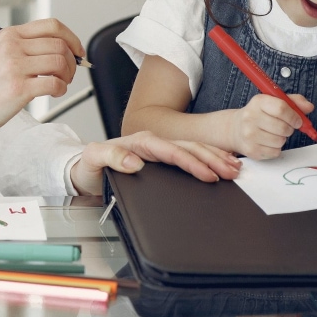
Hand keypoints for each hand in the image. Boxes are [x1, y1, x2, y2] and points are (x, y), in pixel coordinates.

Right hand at [0, 18, 84, 138]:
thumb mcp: (2, 54)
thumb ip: (27, 47)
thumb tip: (65, 50)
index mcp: (10, 35)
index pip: (52, 25)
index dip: (72, 38)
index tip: (78, 51)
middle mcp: (13, 46)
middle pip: (60, 45)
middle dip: (73, 61)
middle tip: (68, 74)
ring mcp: (15, 66)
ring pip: (60, 62)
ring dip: (68, 76)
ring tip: (60, 84)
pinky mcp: (18, 88)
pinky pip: (54, 83)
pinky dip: (61, 89)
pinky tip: (54, 92)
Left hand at [68, 131, 241, 195]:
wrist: (83, 173)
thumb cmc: (87, 167)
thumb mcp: (92, 158)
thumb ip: (110, 155)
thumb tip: (133, 161)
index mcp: (139, 143)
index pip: (170, 150)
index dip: (190, 161)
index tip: (207, 173)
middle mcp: (152, 145)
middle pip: (188, 148)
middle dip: (212, 159)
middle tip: (231, 171)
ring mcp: (158, 152)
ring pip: (192, 151)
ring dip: (214, 158)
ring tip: (233, 168)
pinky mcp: (162, 160)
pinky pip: (189, 157)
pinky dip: (208, 160)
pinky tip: (222, 165)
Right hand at [224, 93, 313, 159]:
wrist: (236, 129)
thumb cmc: (260, 114)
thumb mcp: (274, 102)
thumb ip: (294, 102)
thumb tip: (309, 107)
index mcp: (258, 102)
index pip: (281, 108)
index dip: (294, 116)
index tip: (297, 121)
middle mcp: (250, 117)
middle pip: (283, 127)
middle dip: (289, 129)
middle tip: (285, 128)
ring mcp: (249, 135)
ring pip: (280, 141)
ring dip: (282, 139)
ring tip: (274, 134)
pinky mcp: (251, 150)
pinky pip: (275, 152)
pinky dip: (276, 149)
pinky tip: (268, 142)